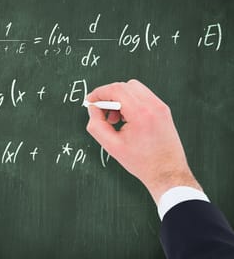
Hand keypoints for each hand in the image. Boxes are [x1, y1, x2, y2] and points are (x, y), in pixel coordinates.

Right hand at [86, 79, 201, 203]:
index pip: (116, 89)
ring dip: (120, 98)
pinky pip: (143, 96)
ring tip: (116, 118)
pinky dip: (131, 101)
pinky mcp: (163, 110)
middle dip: (109, 95)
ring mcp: (160, 106)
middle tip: (101, 111)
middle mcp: (153, 106)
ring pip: (134, 88)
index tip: (91, 100)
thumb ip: (96, 125)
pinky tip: (127, 118)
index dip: (99, 92)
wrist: (167, 172)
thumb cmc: (143, 163)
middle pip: (125, 85)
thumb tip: (92, 109)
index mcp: (141, 114)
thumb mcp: (111, 146)